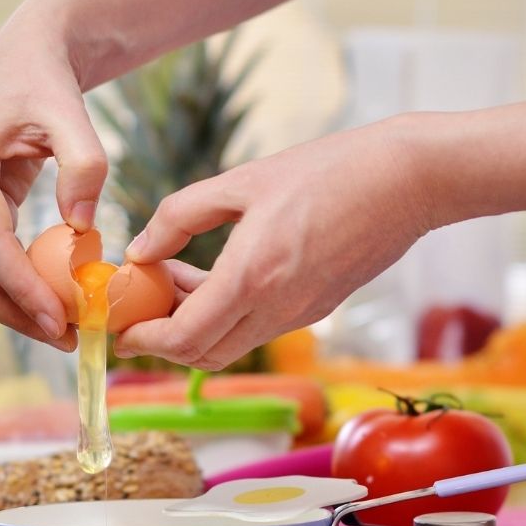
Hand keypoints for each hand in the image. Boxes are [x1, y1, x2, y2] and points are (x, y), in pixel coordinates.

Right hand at [0, 10, 104, 351]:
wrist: (24, 58)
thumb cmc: (46, 82)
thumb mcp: (72, 113)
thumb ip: (84, 165)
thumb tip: (82, 230)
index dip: (20, 286)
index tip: (59, 320)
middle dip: (12, 311)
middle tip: (64, 338)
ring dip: (9, 306)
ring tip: (60, 329)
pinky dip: (9, 286)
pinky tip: (48, 301)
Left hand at [116, 116, 435, 369]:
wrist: (407, 182)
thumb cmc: (328, 171)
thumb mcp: (242, 181)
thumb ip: (180, 217)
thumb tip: (140, 250)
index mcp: (254, 276)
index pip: (184, 338)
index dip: (144, 341)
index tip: (118, 326)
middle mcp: (278, 308)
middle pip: (203, 354)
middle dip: (162, 340)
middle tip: (139, 303)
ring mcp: (301, 314)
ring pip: (231, 345)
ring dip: (194, 326)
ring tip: (173, 279)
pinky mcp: (318, 308)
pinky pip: (258, 328)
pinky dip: (226, 317)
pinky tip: (214, 276)